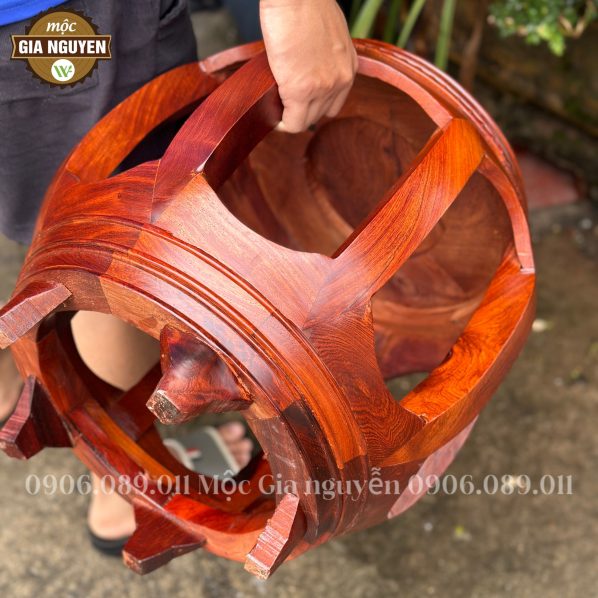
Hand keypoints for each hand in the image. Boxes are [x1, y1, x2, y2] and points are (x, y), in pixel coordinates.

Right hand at [260, 0, 357, 132]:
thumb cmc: (305, 3)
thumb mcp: (328, 34)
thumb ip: (325, 56)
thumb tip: (308, 68)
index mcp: (348, 66)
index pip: (335, 103)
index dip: (315, 105)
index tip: (299, 102)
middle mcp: (341, 80)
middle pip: (321, 115)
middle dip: (302, 111)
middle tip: (284, 104)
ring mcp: (323, 87)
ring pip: (306, 122)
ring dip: (291, 117)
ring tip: (278, 107)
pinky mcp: (301, 90)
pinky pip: (293, 123)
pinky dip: (283, 123)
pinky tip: (274, 115)